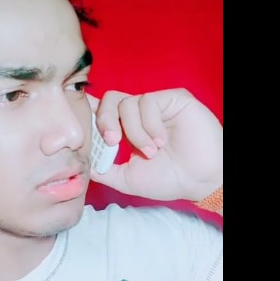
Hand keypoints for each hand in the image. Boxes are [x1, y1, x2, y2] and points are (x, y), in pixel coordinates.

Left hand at [88, 89, 222, 201]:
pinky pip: (148, 102)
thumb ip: (103, 170)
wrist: (200, 181)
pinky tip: (161, 142)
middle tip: (113, 142)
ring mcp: (156, 105)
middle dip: (104, 121)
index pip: (102, 111)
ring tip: (151, 152)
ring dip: (134, 132)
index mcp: (127, 128)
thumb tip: (79, 163)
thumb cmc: (169, 179)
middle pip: (109, 100)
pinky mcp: (173, 98)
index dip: (90, 116)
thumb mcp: (126, 178)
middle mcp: (140, 114)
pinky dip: (149, 125)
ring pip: (127, 103)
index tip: (82, 132)